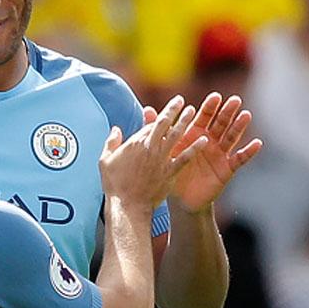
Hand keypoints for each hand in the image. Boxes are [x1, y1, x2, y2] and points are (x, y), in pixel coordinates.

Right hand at [99, 96, 207, 215]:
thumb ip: (111, 142)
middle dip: (174, 111)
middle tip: (182, 102)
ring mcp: (162, 159)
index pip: (152, 123)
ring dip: (185, 122)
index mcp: (136, 142)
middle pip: (165, 124)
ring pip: (176, 136)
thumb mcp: (105, 160)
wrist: (127, 205)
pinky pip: (185, 157)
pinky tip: (203, 140)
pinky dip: (194, 148)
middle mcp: (150, 147)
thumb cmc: (114, 184)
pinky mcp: (170, 172)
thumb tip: (116, 129)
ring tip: (193, 112)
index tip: (168, 107)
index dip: (161, 114)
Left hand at [144, 93, 262, 212]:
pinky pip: (239, 159)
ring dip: (239, 126)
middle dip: (227, 112)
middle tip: (235, 100)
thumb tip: (146, 109)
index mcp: (194, 135)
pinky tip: (257, 143)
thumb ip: (158, 130)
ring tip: (246, 115)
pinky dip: (249, 151)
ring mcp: (219, 154)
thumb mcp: (164, 150)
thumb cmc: (171, 171)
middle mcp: (209, 141)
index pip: (203, 117)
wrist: (181, 199)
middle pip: (220, 124)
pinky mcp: (227, 169)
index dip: (209, 107)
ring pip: (231, 137)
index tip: (215, 97)